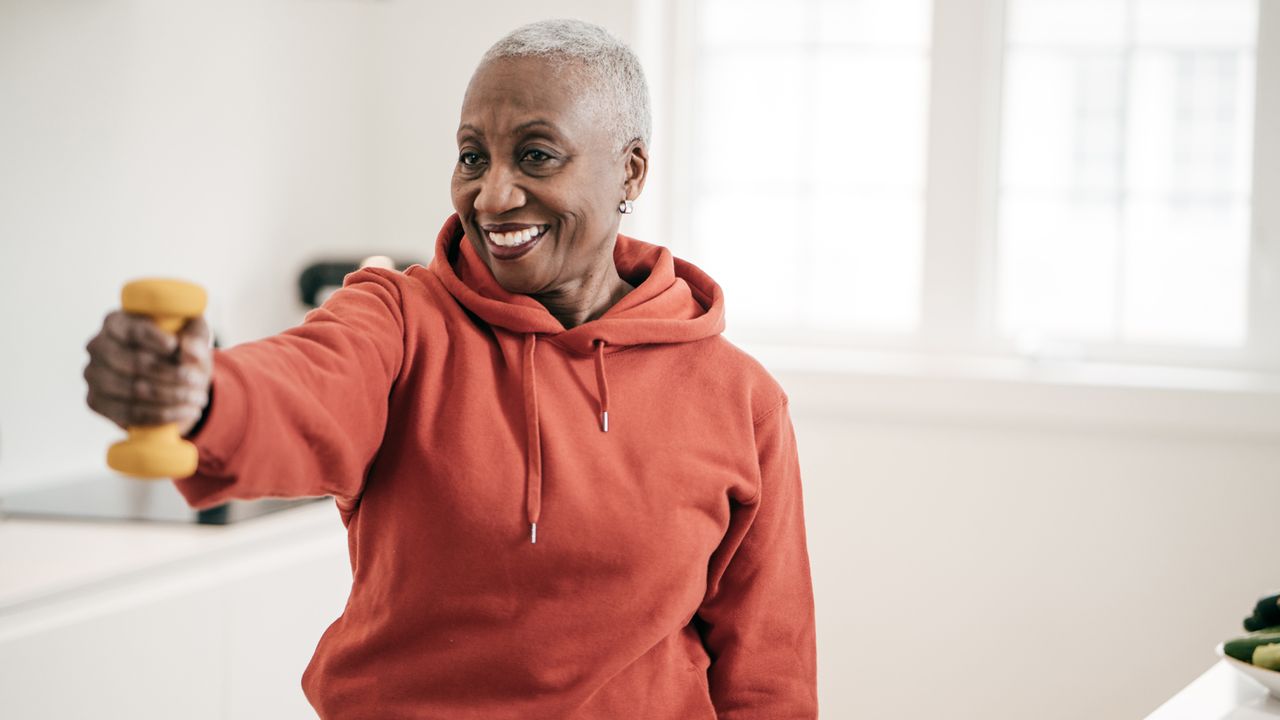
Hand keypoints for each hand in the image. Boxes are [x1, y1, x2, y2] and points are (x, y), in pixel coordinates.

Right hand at [84, 311, 212, 435]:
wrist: (170, 379)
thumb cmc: (180, 349)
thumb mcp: (194, 336)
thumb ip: (195, 337)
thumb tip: (188, 349)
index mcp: (116, 321)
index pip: (131, 330)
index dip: (153, 338)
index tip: (175, 346)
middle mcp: (97, 346)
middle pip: (135, 363)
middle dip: (171, 374)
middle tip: (198, 381)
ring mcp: (93, 375)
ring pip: (135, 390)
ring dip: (172, 396)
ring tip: (198, 398)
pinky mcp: (96, 401)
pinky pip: (130, 413)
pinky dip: (162, 414)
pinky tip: (186, 411)